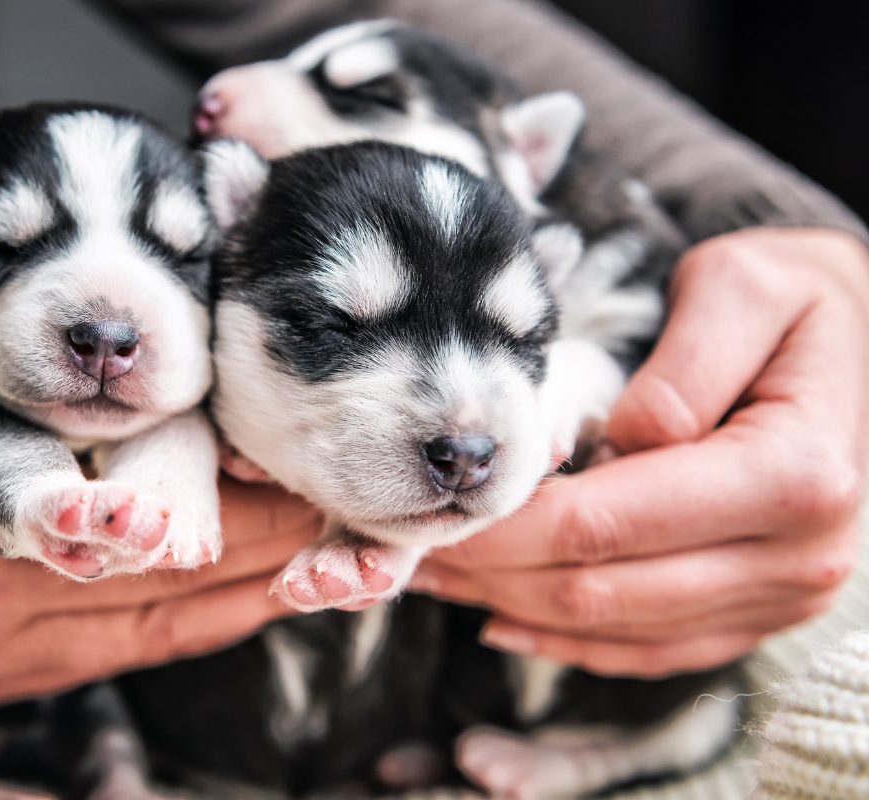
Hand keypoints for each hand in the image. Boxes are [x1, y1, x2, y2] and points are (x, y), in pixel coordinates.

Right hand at [0, 280, 318, 711]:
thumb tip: (42, 248)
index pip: (114, 448)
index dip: (215, 441)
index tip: (286, 425)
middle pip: (164, 533)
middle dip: (266, 509)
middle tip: (354, 481)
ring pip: (169, 603)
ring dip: (264, 570)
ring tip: (353, 545)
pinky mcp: (3, 675)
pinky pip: (142, 651)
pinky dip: (221, 618)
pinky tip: (285, 592)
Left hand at [412, 228, 868, 676]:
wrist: (863, 345)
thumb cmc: (796, 304)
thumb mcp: (743, 286)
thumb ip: (682, 364)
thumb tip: (621, 443)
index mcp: (790, 474)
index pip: (603, 524)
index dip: (503, 528)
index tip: (432, 511)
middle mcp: (796, 556)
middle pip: (598, 589)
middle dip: (490, 573)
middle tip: (408, 548)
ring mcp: (781, 596)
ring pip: (613, 629)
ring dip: (512, 609)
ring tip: (438, 573)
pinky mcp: (757, 612)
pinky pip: (650, 651)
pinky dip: (570, 642)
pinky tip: (504, 619)